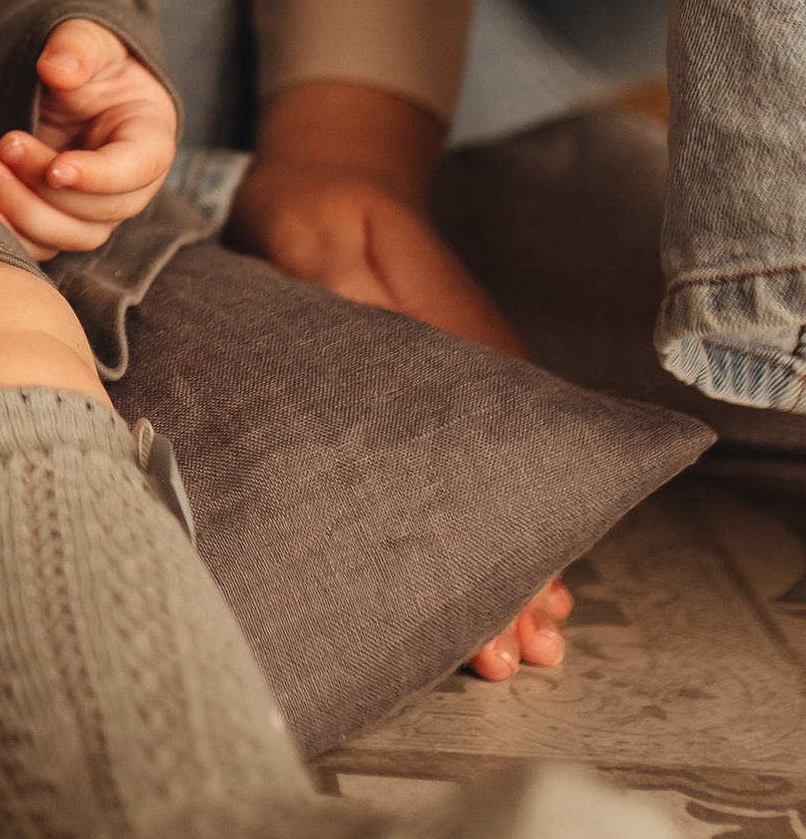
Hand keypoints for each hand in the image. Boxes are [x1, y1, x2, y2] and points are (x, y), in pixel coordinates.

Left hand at [0, 18, 176, 255]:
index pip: (138, 168)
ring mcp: (97, 209)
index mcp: (150, 136)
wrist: (66, 83)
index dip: (100, 176)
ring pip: (70, 234)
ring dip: (23, 213)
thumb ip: (78, 48)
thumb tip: (58, 69)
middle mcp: (131, 184)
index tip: (58, 168)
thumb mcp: (88, 39)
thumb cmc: (86, 60)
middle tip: (6, 146)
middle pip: (101, 210)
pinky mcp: (62, 221)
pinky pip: (42, 245)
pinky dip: (12, 236)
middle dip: (47, 187)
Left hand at [229, 81, 562, 678]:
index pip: (504, 471)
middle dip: (512, 585)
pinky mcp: (415, 409)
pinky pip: (453, 486)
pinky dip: (470, 541)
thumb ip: (344, 308)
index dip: (514, 547)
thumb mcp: (329, 250)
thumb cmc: (324, 216)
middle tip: (506, 660)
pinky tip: (477, 598)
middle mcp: (470, 389)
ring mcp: (448, 402)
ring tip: (506, 657)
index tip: (511, 613)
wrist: (329, 177)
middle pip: (506, 500)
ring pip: (486, 503)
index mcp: (463, 358)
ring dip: (501, 578)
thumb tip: (353, 374)